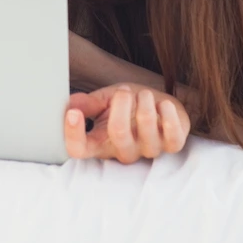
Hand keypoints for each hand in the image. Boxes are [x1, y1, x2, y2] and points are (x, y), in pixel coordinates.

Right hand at [65, 84, 189, 162]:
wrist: (155, 105)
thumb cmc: (127, 105)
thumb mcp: (103, 101)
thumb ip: (87, 104)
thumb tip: (69, 105)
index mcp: (100, 141)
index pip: (79, 150)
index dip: (73, 136)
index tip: (73, 113)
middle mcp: (124, 151)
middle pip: (117, 135)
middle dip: (121, 106)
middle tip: (123, 92)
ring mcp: (149, 150)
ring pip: (147, 135)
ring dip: (145, 106)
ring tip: (144, 94)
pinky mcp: (172, 144)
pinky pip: (174, 138)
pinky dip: (169, 116)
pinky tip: (164, 105)